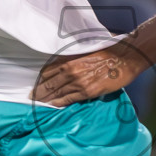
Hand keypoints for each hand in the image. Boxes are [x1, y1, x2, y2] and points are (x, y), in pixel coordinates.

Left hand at [33, 38, 148, 106]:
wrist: (124, 58)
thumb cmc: (108, 51)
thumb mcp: (86, 48)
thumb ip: (74, 55)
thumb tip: (69, 58)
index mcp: (69, 58)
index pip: (47, 70)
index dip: (39, 79)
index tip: (35, 84)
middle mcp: (70, 70)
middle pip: (47, 83)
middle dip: (38, 91)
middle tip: (31, 97)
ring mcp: (77, 82)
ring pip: (55, 93)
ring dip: (45, 99)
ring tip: (37, 104)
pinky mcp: (86, 92)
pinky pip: (66, 100)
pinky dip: (57, 104)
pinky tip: (51, 106)